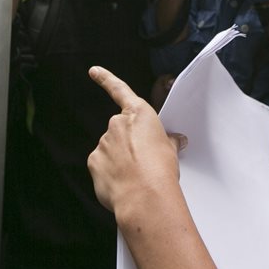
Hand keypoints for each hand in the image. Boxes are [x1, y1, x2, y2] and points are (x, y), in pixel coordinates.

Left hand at [87, 66, 186, 215]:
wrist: (145, 197)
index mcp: (138, 114)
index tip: (94, 71)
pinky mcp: (94, 162)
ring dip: (119, 161)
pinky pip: (102, 166)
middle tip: (143, 162)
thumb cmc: (160, 171)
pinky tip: (123, 184)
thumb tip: (175, 140)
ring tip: (136, 177)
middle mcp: (117, 124)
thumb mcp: (171, 150)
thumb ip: (168, 141)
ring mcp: (103, 142)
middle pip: (120, 131)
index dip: (106, 79)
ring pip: (110, 150)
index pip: (119, 90)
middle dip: (128, 144)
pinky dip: (110, 174)